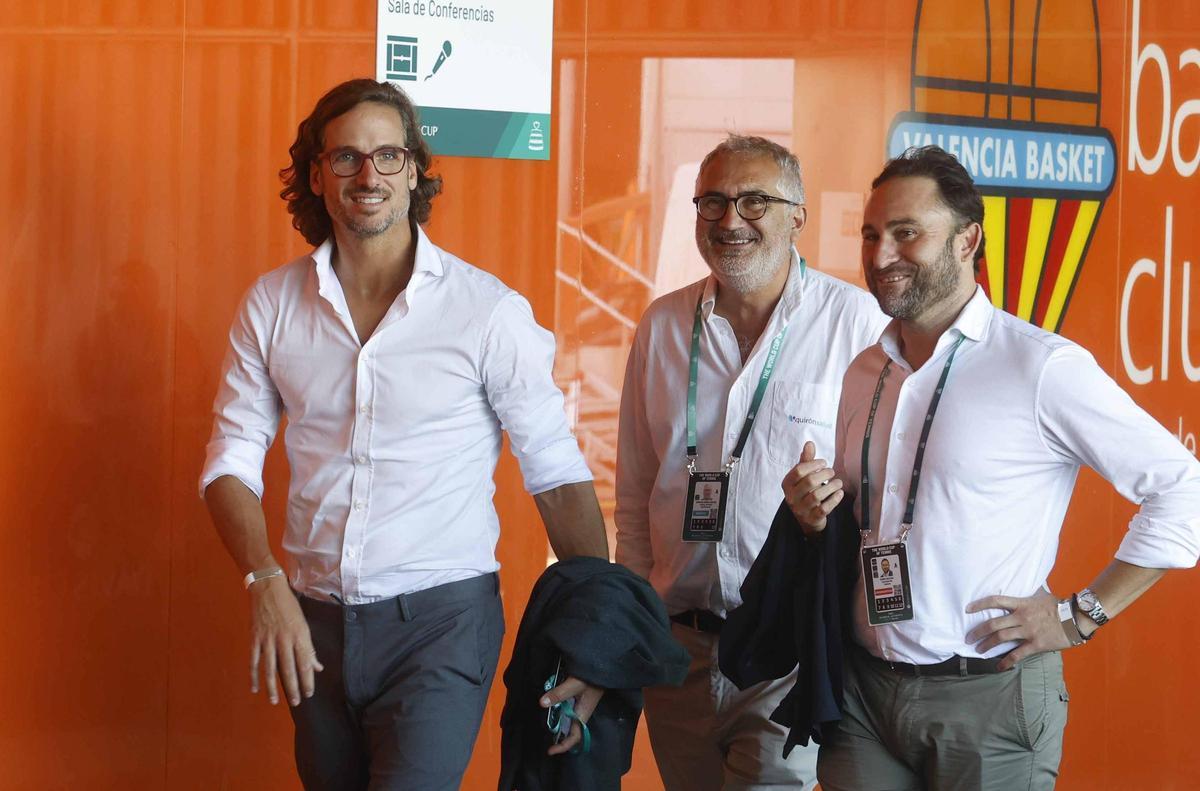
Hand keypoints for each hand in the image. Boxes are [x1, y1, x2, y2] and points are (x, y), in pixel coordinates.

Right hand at [249, 577, 323, 705]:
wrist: (268, 588)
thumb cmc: (289, 606)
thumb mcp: (303, 624)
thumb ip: (309, 647)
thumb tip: (317, 667)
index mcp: (299, 635)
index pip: (305, 663)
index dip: (307, 680)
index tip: (309, 693)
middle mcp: (284, 639)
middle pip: (289, 668)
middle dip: (293, 688)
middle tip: (296, 702)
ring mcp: (267, 640)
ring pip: (270, 668)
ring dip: (273, 687)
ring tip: (275, 701)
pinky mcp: (255, 639)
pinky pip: (254, 661)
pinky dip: (254, 676)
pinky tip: (255, 688)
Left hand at [539, 675, 603, 755]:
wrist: (602, 665)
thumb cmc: (592, 677)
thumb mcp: (574, 684)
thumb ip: (559, 693)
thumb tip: (542, 703)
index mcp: (582, 714)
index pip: (574, 737)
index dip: (563, 746)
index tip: (550, 750)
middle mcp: (581, 713)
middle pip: (570, 732)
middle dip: (558, 738)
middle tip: (544, 740)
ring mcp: (580, 706)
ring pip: (568, 721)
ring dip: (557, 725)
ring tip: (545, 725)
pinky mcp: (578, 699)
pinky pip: (567, 711)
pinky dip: (558, 713)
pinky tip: (550, 708)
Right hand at [781, 441, 843, 536]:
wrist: (806, 519)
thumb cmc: (805, 492)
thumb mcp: (802, 477)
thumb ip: (806, 460)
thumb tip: (809, 443)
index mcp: (787, 484)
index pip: (799, 470)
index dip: (813, 464)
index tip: (824, 462)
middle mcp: (791, 497)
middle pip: (809, 481)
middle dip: (824, 474)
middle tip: (832, 472)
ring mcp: (801, 509)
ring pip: (817, 495)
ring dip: (831, 486)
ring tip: (838, 482)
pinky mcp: (812, 518)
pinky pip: (824, 508)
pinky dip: (834, 499)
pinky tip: (840, 493)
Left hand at [964, 588, 1070, 670]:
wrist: (1077, 618)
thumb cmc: (1059, 606)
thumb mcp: (1041, 596)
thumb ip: (1029, 594)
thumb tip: (1025, 586)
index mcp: (1021, 603)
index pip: (995, 601)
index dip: (979, 604)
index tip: (967, 609)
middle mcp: (1021, 617)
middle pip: (993, 624)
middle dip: (978, 632)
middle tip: (968, 638)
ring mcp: (1028, 631)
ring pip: (1001, 638)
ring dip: (987, 645)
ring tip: (978, 650)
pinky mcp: (1036, 644)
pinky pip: (1017, 654)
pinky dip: (1006, 661)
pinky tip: (999, 666)